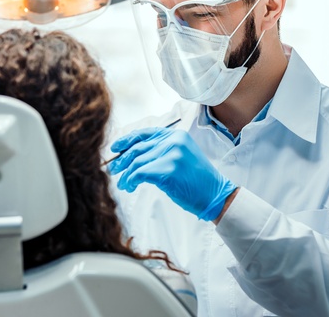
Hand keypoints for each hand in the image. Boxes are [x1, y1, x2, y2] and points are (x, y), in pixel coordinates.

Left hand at [108, 127, 236, 220]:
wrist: (215, 194)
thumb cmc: (197, 180)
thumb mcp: (183, 156)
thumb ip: (163, 150)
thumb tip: (134, 155)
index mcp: (177, 135)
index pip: (145, 133)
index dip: (127, 140)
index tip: (115, 148)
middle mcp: (173, 141)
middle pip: (138, 148)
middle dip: (122, 160)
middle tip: (113, 170)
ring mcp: (171, 154)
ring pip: (137, 162)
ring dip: (126, 175)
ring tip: (124, 184)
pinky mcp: (168, 170)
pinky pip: (140, 173)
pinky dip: (131, 180)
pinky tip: (130, 187)